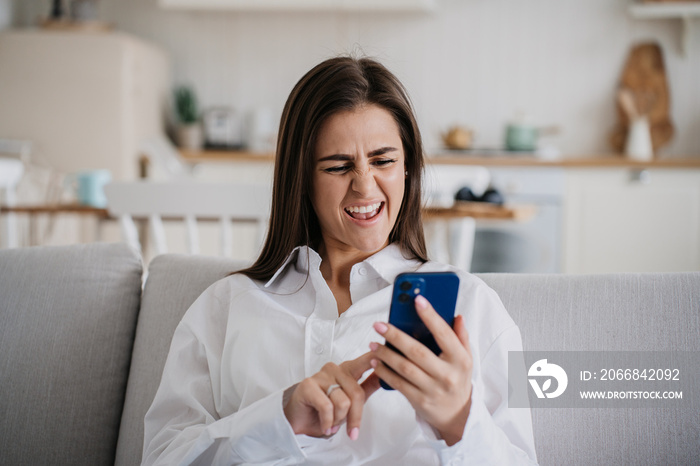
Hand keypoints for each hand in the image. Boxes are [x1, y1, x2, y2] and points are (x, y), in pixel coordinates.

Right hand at [283, 351, 379, 439]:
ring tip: (331, 422)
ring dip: (338, 420)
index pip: (365, 360)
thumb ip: (368, 385)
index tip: (384, 353)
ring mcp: (321, 375)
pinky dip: (327, 422)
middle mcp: (335, 369)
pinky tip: (324, 425)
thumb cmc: (326, 408)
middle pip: (357, 393)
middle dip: (355, 417)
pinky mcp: (308, 385)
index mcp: (348, 369)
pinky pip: (327, 407)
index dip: (375, 358)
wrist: (300, 421)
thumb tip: (385, 376)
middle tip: (350, 430)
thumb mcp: (351, 399)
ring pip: (343, 403)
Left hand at [370, 295, 472, 445]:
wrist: (457, 415)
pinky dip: (384, 372)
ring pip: (404, 368)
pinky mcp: (419, 401)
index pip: (444, 334)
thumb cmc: (458, 379)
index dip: (431, 316)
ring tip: (373, 343)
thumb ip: (461, 336)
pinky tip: (375, 361)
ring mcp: (432, 389)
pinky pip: (398, 384)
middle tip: (379, 324)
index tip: (417, 299)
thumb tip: (457, 315)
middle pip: (417, 351)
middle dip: (395, 336)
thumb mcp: (466, 358)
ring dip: (385, 354)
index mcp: (460, 360)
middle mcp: (447, 375)